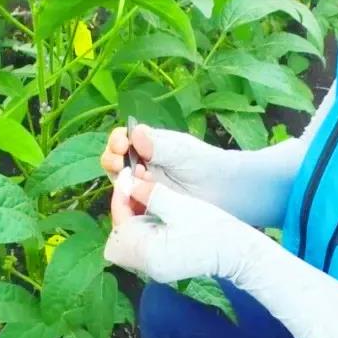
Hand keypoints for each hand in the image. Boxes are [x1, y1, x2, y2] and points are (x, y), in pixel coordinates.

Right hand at [100, 125, 235, 202]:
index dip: (117, 141)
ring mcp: (142, 186)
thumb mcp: (181, 152)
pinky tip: (141, 195)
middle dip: (112, 160)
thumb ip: (158, 146)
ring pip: (119, 182)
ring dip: (121, 180)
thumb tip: (135, 132)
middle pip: (114, 161)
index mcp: (147, 146)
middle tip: (121, 164)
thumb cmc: (205, 164)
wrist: (224, 191)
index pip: (122, 140)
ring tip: (140, 178)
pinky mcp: (145, 205)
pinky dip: (129, 200)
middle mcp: (140, 164)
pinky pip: (129, 203)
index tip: (121, 144)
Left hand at [106, 170, 267, 283]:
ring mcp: (153, 269)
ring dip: (130, 218)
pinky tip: (150, 210)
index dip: (120, 198)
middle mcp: (147, 267)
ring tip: (141, 195)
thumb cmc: (213, 228)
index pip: (120, 225)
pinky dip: (140, 227)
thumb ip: (150, 194)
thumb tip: (127, 182)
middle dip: (122, 210)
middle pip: (117, 237)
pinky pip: (139, 246)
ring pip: (126, 241)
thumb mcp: (180, 205)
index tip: (127, 178)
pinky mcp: (160, 266)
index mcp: (149, 255)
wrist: (237, 252)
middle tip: (132, 187)